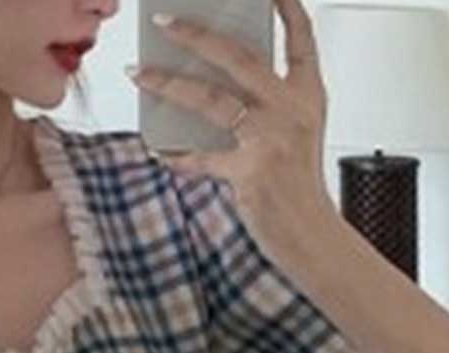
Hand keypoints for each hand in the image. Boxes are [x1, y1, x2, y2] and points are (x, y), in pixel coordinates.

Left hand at [135, 0, 338, 262]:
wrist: (311, 235)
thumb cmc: (299, 186)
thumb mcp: (297, 134)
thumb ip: (267, 105)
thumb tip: (212, 85)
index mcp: (308, 94)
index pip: (300, 37)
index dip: (285, 6)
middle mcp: (291, 109)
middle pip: (238, 57)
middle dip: (196, 35)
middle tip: (163, 21)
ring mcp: (270, 139)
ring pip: (210, 98)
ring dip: (168, 84)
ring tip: (138, 74)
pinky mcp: (249, 172)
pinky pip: (201, 158)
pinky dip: (178, 157)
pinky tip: (161, 152)